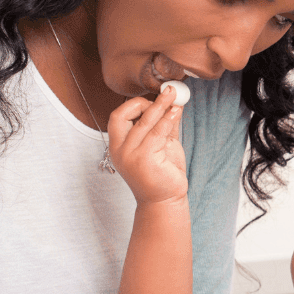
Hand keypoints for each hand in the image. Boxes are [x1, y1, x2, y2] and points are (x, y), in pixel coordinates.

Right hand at [107, 85, 186, 204]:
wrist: (165, 201)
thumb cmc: (162, 174)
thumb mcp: (161, 146)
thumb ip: (163, 126)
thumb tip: (173, 103)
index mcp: (118, 146)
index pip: (117, 117)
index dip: (134, 105)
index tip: (152, 100)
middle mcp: (120, 150)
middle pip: (125, 115)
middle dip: (146, 102)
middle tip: (167, 92)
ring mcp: (130, 154)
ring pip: (144, 122)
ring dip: (160, 105)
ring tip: (174, 95)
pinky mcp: (145, 159)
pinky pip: (156, 132)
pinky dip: (167, 119)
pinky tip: (176, 111)